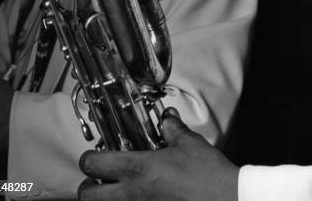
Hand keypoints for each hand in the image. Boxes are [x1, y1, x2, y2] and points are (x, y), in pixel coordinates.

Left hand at [78, 108, 238, 200]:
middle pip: (87, 196)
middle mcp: (131, 193)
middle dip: (87, 186)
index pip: (94, 164)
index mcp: (138, 169)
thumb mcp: (189, 143)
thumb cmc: (207, 175)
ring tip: (116, 188)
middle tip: (97, 177)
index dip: (88, 157)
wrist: (225, 199)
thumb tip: (166, 119)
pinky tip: (140, 196)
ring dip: (105, 198)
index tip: (94, 154)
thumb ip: (172, 129)